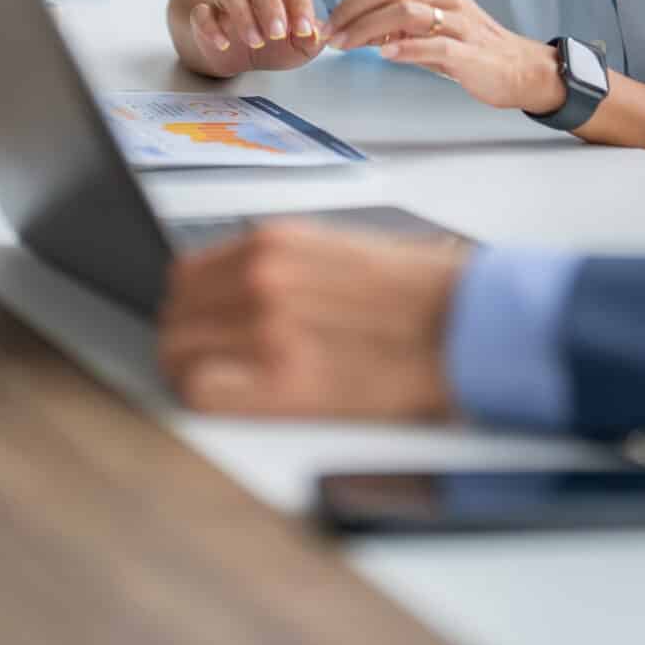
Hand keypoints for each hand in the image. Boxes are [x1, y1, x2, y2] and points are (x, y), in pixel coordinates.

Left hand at [159, 220, 467, 419]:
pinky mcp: (283, 381)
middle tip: (211, 363)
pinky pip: (202, 392)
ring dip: (192, 371)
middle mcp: (262, 277)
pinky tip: (236, 401)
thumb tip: (233, 291)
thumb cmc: (419, 297)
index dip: (191, 309)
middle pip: (175, 315)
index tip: (202, 328)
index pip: (185, 276)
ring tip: (228, 386)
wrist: (468, 329)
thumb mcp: (339, 253)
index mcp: (275, 243)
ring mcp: (267, 328)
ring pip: (178, 353)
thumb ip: (281, 266)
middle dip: (187, 340)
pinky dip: (207, 397)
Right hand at [187, 0, 326, 72]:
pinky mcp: (205, 15)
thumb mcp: (302, 47)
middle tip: (277, 34)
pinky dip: (211, 26)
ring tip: (255, 41)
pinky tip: (224, 44)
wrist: (244, 58)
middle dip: (270, 5)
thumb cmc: (279, 45)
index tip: (303, 31)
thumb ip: (313, 39)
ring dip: (243, 14)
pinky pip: (201, 12)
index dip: (299, 4)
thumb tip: (317, 34)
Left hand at [324, 0, 560, 113]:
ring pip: (405, 12)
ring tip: (346, 46)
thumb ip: (394, 22)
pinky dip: (406, 48)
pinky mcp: (469, 51)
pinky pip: (434, 44)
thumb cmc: (469, 47)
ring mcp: (459, 22)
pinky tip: (386, 55)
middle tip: (329, 36)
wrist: (518, 68)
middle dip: (349, 12)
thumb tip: (350, 27)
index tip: (333, 22)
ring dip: (367, 29)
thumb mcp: (429, 26)